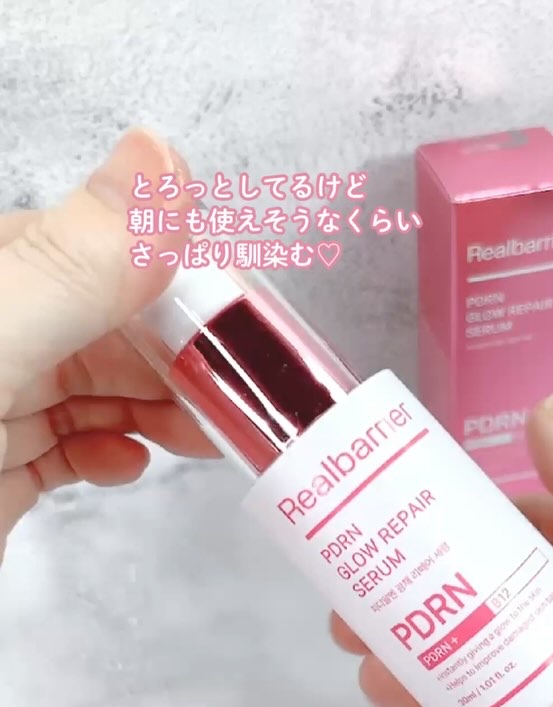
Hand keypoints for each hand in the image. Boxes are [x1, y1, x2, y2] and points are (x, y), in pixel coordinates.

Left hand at [0, 129, 216, 560]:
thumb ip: (76, 260)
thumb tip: (162, 156)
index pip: (105, 257)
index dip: (180, 288)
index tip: (239, 326)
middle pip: (111, 330)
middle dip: (181, 360)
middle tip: (238, 394)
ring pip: (100, 390)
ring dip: (161, 408)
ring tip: (203, 432)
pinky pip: (70, 450)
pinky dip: (111, 453)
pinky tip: (126, 462)